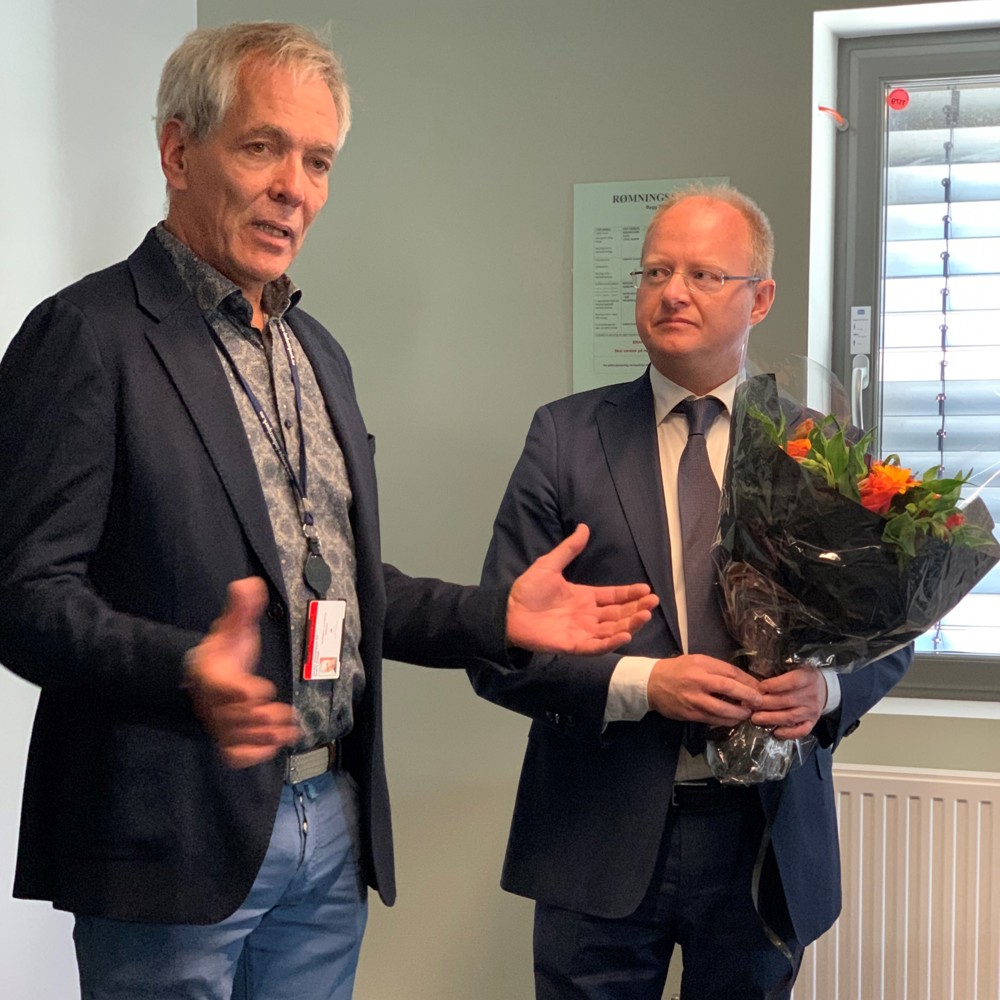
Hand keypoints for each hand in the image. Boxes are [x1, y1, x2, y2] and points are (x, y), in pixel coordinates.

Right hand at [184, 577, 300, 767]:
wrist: (207, 673)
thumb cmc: (225, 649)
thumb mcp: (234, 626)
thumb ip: (242, 608)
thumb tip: (249, 583)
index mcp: (209, 673)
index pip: (220, 687)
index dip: (240, 692)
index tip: (262, 691)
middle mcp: (210, 702)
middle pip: (232, 717)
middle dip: (259, 718)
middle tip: (282, 714)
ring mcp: (217, 722)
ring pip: (236, 737)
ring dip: (264, 736)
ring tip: (288, 728)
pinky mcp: (226, 738)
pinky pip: (234, 754)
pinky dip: (255, 754)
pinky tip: (277, 744)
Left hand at [506, 524, 658, 654]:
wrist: (508, 612)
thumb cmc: (527, 590)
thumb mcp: (550, 564)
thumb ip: (569, 549)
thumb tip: (583, 526)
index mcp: (584, 597)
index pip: (613, 597)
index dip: (630, 594)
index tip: (647, 589)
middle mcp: (587, 616)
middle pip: (618, 614)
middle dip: (636, 609)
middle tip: (653, 602)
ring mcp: (582, 631)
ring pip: (612, 630)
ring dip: (630, 624)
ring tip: (645, 615)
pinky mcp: (573, 645)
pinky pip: (596, 646)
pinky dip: (611, 642)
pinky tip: (625, 634)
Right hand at [646, 654, 761, 726]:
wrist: (651, 683)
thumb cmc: (678, 669)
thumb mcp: (697, 661)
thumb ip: (718, 669)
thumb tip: (744, 681)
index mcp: (702, 665)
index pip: (731, 672)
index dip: (748, 681)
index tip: (760, 688)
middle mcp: (698, 681)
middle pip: (730, 689)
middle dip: (749, 697)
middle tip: (760, 702)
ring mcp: (693, 699)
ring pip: (723, 709)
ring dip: (739, 713)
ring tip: (748, 714)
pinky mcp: (690, 714)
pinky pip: (713, 720)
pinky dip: (726, 721)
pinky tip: (733, 719)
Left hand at [751, 666, 827, 739]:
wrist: (823, 688)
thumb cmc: (802, 677)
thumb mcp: (795, 667)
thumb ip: (780, 673)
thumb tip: (757, 682)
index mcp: (807, 678)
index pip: (791, 682)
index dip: (774, 685)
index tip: (759, 688)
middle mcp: (811, 695)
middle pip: (786, 701)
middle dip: (765, 704)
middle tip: (749, 705)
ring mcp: (812, 711)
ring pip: (790, 717)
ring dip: (771, 719)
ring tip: (755, 718)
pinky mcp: (813, 722)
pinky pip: (801, 731)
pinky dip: (788, 733)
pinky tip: (775, 732)